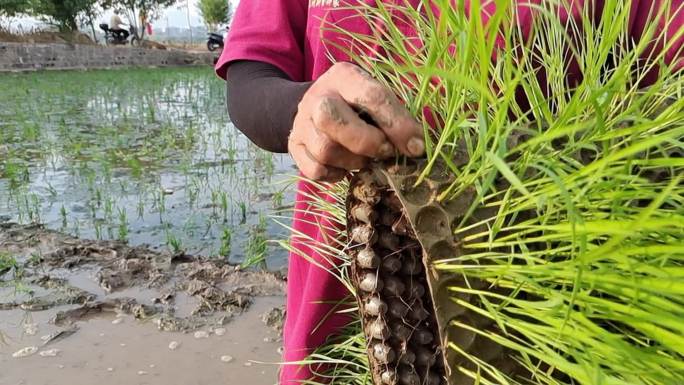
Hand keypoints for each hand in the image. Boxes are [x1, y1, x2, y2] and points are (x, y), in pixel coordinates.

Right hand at [288, 62, 424, 181]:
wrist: (313, 106)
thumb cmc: (356, 104)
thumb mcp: (374, 96)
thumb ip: (396, 115)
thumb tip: (419, 146)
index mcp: (344, 76)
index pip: (371, 96)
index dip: (397, 125)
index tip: (416, 147)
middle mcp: (318, 96)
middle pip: (331, 119)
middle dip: (366, 142)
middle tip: (385, 151)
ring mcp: (301, 122)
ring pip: (325, 150)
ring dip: (353, 162)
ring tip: (365, 159)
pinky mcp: (294, 146)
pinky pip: (314, 170)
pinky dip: (335, 175)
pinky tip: (345, 167)